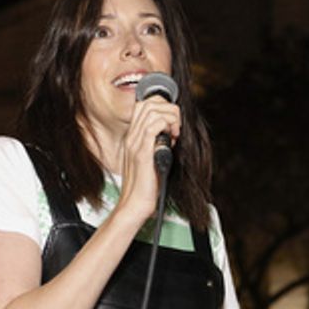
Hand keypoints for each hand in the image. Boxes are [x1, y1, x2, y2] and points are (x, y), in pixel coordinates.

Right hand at [115, 95, 180, 223]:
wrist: (134, 205)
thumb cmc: (145, 186)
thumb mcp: (152, 159)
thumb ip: (157, 144)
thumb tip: (171, 134)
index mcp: (133, 137)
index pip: (144, 105)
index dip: (163, 107)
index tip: (174, 124)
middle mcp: (132, 137)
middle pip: (148, 103)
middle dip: (169, 109)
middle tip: (176, 127)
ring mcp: (135, 144)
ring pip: (152, 111)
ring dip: (170, 117)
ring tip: (175, 133)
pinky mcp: (141, 153)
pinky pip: (152, 127)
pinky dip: (166, 127)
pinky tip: (172, 139)